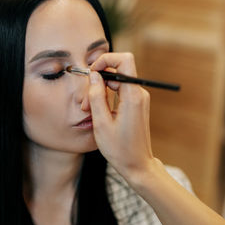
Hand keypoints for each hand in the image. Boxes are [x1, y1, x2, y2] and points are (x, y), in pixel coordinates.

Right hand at [86, 52, 155, 178]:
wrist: (138, 165)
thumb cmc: (120, 148)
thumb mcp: (101, 123)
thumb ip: (96, 96)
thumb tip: (95, 75)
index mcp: (133, 96)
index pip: (124, 60)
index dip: (106, 60)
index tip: (93, 71)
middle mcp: (139, 94)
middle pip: (117, 72)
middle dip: (98, 82)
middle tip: (85, 103)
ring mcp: (139, 100)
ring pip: (117, 83)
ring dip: (100, 92)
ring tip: (88, 110)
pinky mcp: (137, 105)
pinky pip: (120, 93)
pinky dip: (107, 98)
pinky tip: (97, 112)